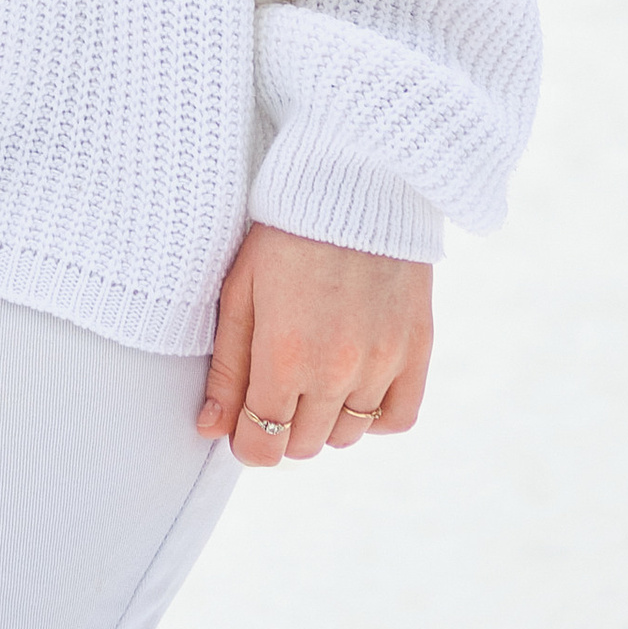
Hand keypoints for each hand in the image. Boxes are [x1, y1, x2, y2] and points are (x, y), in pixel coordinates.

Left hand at [197, 222, 431, 467]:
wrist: (354, 183)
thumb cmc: (284, 233)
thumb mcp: (240, 291)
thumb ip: (227, 367)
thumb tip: (210, 428)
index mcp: (284, 355)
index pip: (262, 445)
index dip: (246, 443)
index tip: (243, 424)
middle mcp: (336, 370)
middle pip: (304, 445)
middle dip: (281, 428)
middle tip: (275, 389)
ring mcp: (382, 363)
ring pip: (347, 436)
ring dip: (325, 421)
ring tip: (313, 376)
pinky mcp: (417, 350)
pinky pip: (396, 419)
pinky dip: (373, 416)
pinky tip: (355, 386)